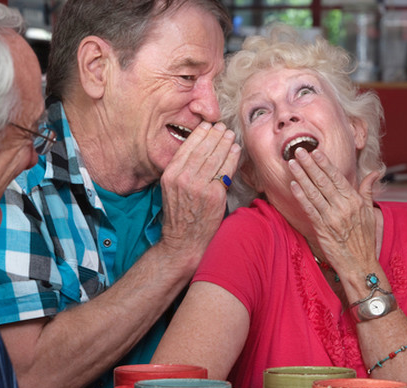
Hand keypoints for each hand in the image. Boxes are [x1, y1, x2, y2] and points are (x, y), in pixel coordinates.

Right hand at [158, 122, 239, 265]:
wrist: (184, 241)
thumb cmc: (180, 215)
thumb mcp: (172, 189)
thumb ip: (182, 170)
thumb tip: (199, 149)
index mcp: (170, 174)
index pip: (187, 147)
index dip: (200, 134)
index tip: (208, 126)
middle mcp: (183, 178)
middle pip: (203, 149)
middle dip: (215, 135)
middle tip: (223, 127)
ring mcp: (199, 186)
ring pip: (215, 158)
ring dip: (225, 143)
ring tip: (231, 135)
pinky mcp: (214, 195)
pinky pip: (226, 171)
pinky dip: (232, 158)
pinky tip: (236, 151)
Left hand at [287, 147, 379, 275]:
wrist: (359, 264)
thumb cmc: (364, 239)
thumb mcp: (370, 212)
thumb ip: (368, 190)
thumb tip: (375, 173)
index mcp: (354, 201)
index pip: (337, 177)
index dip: (325, 163)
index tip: (315, 151)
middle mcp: (343, 207)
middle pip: (323, 181)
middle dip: (310, 164)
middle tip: (298, 150)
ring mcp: (331, 218)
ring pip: (314, 193)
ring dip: (301, 176)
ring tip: (292, 163)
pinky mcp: (321, 229)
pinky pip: (309, 209)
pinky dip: (301, 196)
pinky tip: (293, 185)